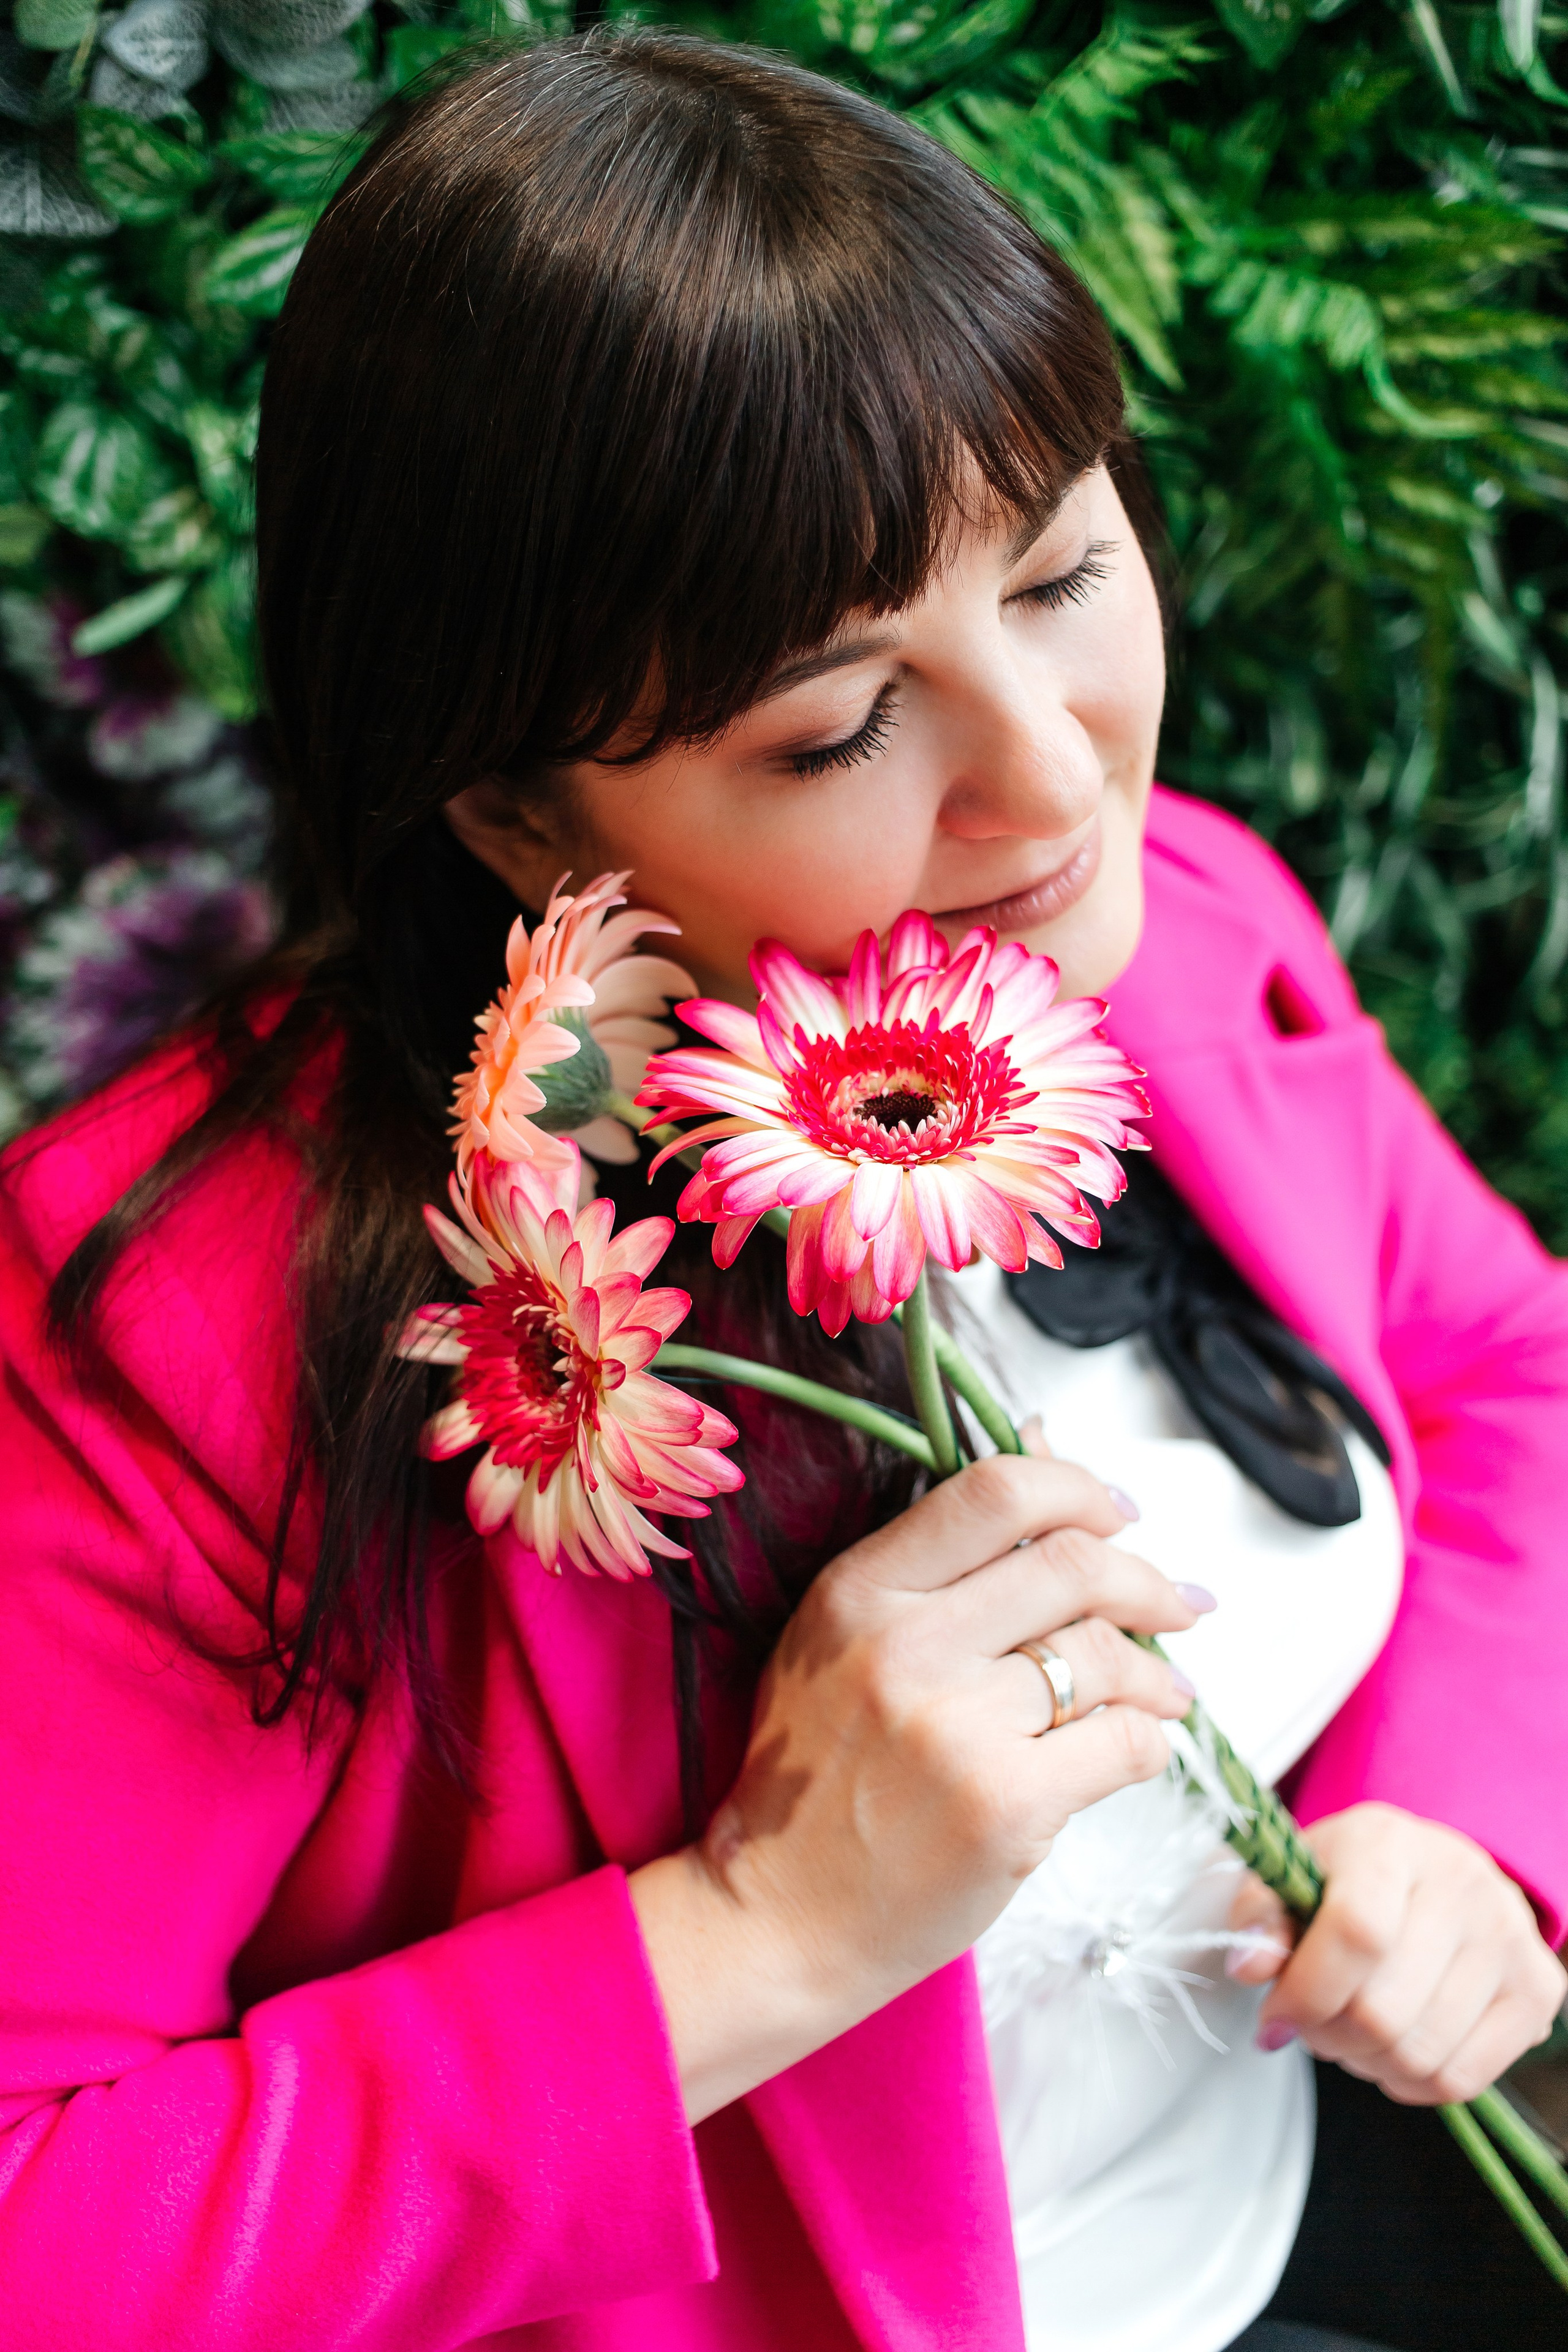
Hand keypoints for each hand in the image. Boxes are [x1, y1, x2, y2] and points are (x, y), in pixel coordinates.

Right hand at [631, 1450, 1200, 2118]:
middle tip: (1178, 1602)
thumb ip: (938, 1554)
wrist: (778, 1917)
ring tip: (1162, 1691)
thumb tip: (1040, 1441)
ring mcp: (956, 1728)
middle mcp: (904, 1647)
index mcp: (858, 1593)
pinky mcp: (1005, 1806)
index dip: (1078, 1487)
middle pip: (1070, 1565)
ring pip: (1104, 1656)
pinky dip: (1147, 1740)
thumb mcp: (845, 1641)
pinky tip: (1137, 1746)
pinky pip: (1121, 1744)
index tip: (1120, 1512)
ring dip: (1154, 1671)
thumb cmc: (818, 1777)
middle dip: (1147, 1579)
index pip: (995, 1492)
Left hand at [1227, 1802, 1565, 2104]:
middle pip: (1383, 2010)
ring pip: (1421, 2054)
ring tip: (1350, 2032)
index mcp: (1387, 1841)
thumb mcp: (1290, 1880)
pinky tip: (1392, 2050)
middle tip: (1312, 2024)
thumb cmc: (1348, 1880)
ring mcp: (1509, 1937)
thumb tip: (1249, 1967)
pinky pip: (1462, 2080)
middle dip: (1327, 2038)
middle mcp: (1461, 1881)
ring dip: (1366, 2063)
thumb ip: (1257, 1918)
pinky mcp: (1537, 1991)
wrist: (1430, 1873)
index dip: (1306, 1993)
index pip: (1355, 1932)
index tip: (1273, 2017)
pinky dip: (1412, 2083)